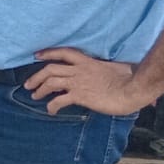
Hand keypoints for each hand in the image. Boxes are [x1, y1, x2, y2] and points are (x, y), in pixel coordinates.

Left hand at [27, 48, 146, 115]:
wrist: (135, 88)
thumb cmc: (131, 79)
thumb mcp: (116, 68)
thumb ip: (108, 69)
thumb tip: (117, 71)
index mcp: (88, 62)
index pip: (64, 53)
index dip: (48, 53)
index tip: (37, 55)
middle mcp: (80, 70)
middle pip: (50, 68)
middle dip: (36, 76)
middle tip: (28, 84)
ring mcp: (79, 82)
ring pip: (51, 82)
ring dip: (39, 89)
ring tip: (35, 96)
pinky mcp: (81, 96)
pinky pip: (59, 100)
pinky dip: (51, 106)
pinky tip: (51, 111)